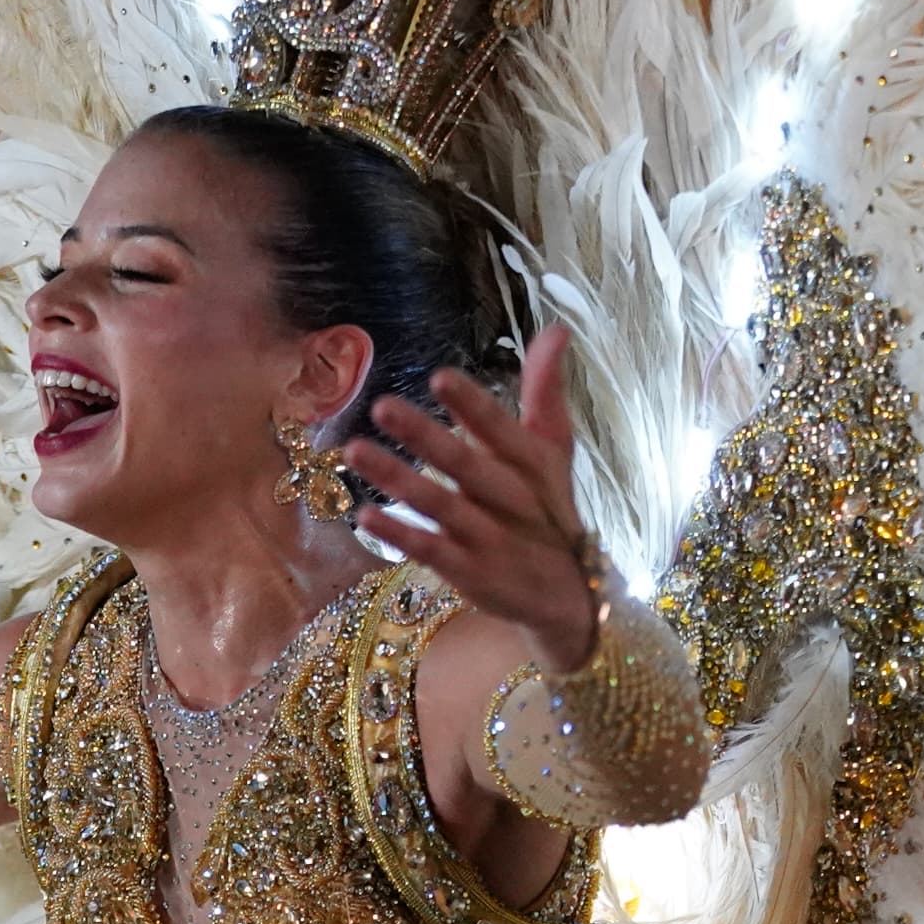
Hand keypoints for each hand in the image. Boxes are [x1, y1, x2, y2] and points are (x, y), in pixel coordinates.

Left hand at [339, 327, 604, 669]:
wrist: (568, 595)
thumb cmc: (549, 508)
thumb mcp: (554, 450)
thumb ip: (545, 391)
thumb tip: (556, 329)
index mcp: (532, 464)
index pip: (501, 428)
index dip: (472, 405)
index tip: (440, 377)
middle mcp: (510, 500)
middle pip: (465, 465)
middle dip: (425, 436)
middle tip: (381, 406)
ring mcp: (488, 538)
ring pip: (439, 505)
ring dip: (397, 480)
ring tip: (355, 451)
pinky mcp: (468, 572)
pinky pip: (429, 551)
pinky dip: (399, 534)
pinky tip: (364, 516)